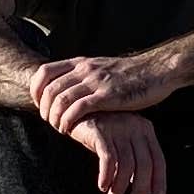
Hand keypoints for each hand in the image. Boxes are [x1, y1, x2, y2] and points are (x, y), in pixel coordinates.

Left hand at [33, 51, 175, 134]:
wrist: (158, 71)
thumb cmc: (133, 75)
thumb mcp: (103, 69)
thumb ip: (86, 76)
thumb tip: (71, 88)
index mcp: (82, 63)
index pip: (44, 72)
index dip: (35, 90)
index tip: (40, 105)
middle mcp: (85, 70)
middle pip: (48, 89)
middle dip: (44, 109)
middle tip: (49, 122)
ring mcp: (96, 82)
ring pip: (60, 100)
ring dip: (53, 118)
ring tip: (58, 129)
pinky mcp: (107, 96)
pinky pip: (77, 109)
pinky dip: (67, 121)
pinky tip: (69, 130)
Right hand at [71, 110, 167, 193]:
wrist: (74, 110)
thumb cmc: (100, 131)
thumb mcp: (121, 144)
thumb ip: (134, 162)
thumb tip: (145, 191)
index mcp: (145, 129)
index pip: (158, 159)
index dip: (159, 181)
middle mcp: (135, 127)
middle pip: (144, 165)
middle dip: (140, 190)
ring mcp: (119, 128)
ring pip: (126, 166)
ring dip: (120, 188)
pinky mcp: (101, 131)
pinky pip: (109, 159)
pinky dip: (107, 176)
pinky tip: (102, 187)